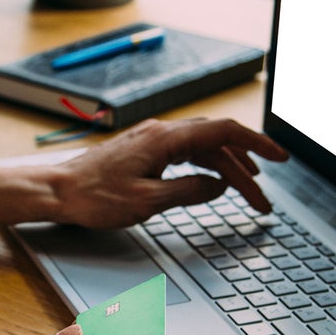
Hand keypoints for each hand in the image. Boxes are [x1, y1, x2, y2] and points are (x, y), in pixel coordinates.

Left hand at [50, 117, 287, 228]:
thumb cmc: (93, 197)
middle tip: (263, 201)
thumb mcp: (147, 202)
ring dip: (227, 171)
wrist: (56, 191)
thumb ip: (189, 192)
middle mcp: (161, 133)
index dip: (257, 144)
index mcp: (165, 139)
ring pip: (203, 150)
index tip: (279, 158)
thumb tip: (218, 187)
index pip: (224, 132)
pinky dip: (206, 168)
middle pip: (217, 143)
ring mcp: (152, 141)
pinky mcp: (144, 151)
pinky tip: (214, 183)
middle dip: (246, 169)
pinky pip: (186, 154)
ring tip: (248, 194)